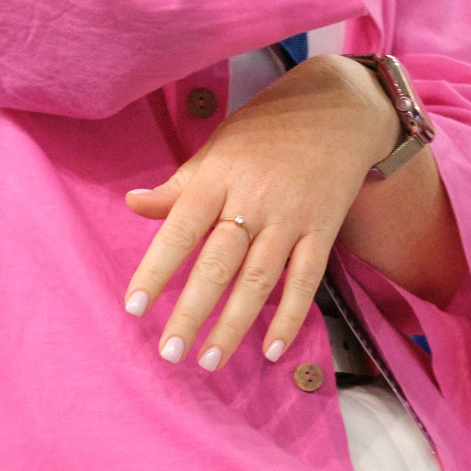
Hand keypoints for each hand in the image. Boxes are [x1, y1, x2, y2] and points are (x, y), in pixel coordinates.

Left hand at [121, 54, 400, 372]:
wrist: (338, 109)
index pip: (180, 229)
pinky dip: (290, 317)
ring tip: (209, 361)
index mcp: (218, 176)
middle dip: (192, 311)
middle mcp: (253, 199)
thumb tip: (132, 205)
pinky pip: (306, 280)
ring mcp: (291, 217)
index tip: (133, 307)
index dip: (156, 269)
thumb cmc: (265, 130)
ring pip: (259, 278)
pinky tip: (270, 350)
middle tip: (169, 352)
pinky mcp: (323, 230)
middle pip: (218, 263)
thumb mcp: (215, 148)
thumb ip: (178, 186)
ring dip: (234, 324)